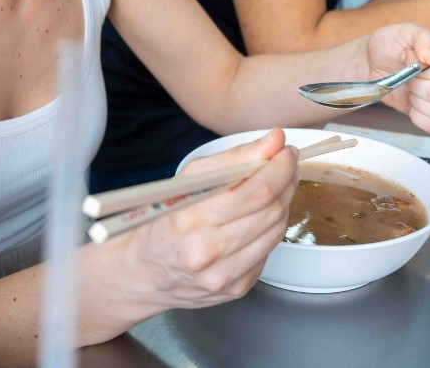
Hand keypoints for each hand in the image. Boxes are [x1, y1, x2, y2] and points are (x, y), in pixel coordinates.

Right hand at [79, 129, 297, 344]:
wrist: (143, 270)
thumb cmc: (164, 217)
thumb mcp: (190, 177)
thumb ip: (235, 157)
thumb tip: (274, 140)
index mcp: (193, 219)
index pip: (258, 191)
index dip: (280, 167)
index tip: (285, 150)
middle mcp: (209, 252)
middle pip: (272, 210)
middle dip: (286, 180)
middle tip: (283, 164)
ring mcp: (225, 275)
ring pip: (276, 230)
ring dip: (282, 203)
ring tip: (273, 187)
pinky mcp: (236, 289)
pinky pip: (268, 251)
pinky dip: (269, 229)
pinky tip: (256, 218)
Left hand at [364, 24, 429, 133]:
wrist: (372, 63)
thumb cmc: (390, 45)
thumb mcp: (403, 32)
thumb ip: (424, 38)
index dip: (423, 68)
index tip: (407, 56)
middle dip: (417, 85)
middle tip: (406, 74)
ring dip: (418, 101)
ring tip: (409, 87)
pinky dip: (419, 117)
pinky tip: (411, 102)